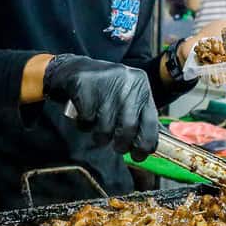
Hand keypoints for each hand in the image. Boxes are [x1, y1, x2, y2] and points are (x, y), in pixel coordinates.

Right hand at [43, 55, 159, 157]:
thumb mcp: (128, 97)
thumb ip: (140, 116)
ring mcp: (106, 83)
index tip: (139, 155)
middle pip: (128, 127)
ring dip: (100, 136)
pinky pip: (87, 120)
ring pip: (106, 127)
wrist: (74, 70)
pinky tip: (84, 116)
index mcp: (141, 86)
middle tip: (117, 147)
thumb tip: (150, 145)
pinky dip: (84, 125)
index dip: (145, 144)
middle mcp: (127, 83)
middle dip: (122, 144)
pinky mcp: (85, 87)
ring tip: (97, 128)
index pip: (150, 121)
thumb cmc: (104, 90)